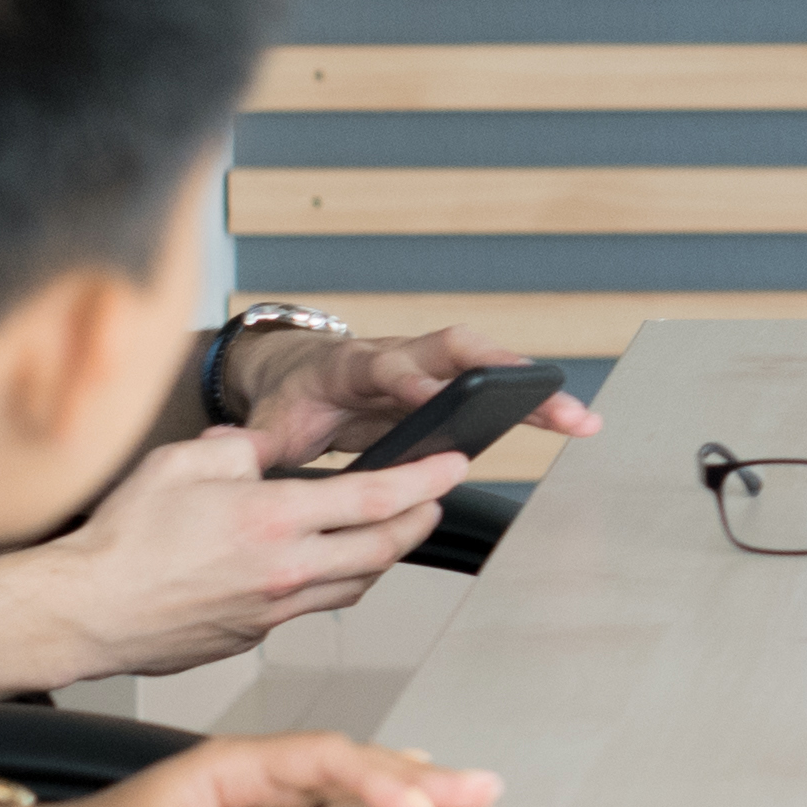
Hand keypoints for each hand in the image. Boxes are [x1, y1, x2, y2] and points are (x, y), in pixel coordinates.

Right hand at [0, 427, 469, 698]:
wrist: (84, 612)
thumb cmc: (120, 542)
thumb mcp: (181, 462)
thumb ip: (236, 449)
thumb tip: (258, 448)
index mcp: (273, 519)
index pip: (375, 497)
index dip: (424, 480)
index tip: (452, 466)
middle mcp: (285, 570)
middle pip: (384, 549)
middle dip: (421, 520)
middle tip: (435, 500)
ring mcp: (273, 611)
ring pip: (357, 584)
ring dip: (386, 556)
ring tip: (395, 531)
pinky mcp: (253, 636)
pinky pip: (315, 608)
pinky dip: (337, 583)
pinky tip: (329, 566)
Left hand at [0, 731, 493, 806]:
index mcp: (230, 768)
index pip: (322, 760)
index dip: (378, 778)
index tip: (424, 803)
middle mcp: (251, 781)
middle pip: (348, 768)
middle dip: (418, 777)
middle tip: (481, 788)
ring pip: (343, 795)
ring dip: (402, 797)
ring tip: (464, 802)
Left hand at [229, 319, 596, 487]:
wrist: (297, 371)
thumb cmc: (288, 401)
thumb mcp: (267, 426)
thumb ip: (254, 446)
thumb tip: (227, 456)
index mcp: (350, 366)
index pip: (384, 368)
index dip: (410, 383)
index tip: (435, 399)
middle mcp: (396, 355)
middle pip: (455, 350)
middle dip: (500, 368)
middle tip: (540, 391)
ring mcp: (426, 365)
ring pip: (486, 364)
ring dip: (532, 388)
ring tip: (578, 416)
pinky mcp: (446, 382)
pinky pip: (494, 386)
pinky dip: (532, 401)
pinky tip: (571, 421)